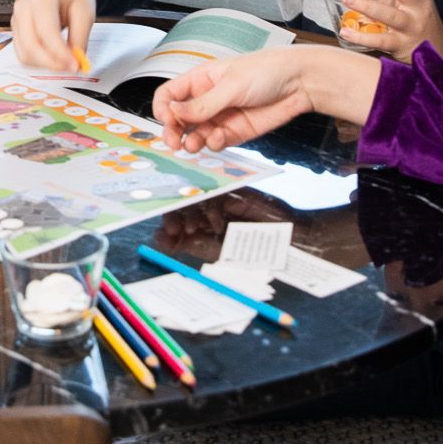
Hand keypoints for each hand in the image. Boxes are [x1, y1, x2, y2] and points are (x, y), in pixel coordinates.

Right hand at [11, 0, 96, 70]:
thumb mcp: (85, 13)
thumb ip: (80, 38)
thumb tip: (75, 62)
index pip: (47, 32)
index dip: (60, 53)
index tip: (75, 65)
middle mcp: (24, 6)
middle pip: (31, 45)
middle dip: (51, 62)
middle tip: (70, 68)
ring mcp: (16, 17)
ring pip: (24, 53)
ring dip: (45, 64)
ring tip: (64, 63)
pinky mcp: (16, 28)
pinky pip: (22, 52)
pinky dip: (38, 61)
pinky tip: (53, 59)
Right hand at [153, 45, 381, 151]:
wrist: (300, 82)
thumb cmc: (266, 71)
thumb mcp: (231, 85)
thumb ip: (203, 104)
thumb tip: (173, 113)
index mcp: (200, 80)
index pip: (169, 95)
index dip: (163, 108)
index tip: (166, 120)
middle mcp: (207, 100)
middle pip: (178, 119)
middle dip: (174, 131)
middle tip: (174, 143)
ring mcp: (220, 117)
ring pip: (195, 134)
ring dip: (192, 141)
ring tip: (196, 144)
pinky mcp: (235, 132)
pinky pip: (216, 142)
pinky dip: (213, 144)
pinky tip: (219, 139)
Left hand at [158, 188, 292, 254]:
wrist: (284, 243)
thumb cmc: (251, 252)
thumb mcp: (213, 251)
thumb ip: (186, 243)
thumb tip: (157, 238)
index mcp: (200, 224)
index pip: (175, 216)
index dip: (168, 222)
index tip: (166, 234)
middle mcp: (207, 210)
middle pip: (181, 203)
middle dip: (174, 216)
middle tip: (174, 230)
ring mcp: (220, 199)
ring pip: (195, 197)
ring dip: (191, 214)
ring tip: (195, 229)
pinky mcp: (233, 191)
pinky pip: (215, 194)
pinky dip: (212, 210)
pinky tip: (217, 224)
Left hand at [340, 0, 442, 66]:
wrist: (435, 53)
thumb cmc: (413, 22)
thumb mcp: (397, 3)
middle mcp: (418, 7)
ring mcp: (410, 26)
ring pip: (389, 14)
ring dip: (366, 5)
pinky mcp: (401, 44)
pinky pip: (380, 40)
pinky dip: (360, 36)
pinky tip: (345, 31)